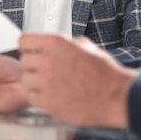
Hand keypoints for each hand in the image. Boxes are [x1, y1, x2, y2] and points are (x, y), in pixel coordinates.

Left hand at [19, 33, 135, 127]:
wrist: (116, 96)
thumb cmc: (105, 73)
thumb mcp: (86, 46)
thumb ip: (65, 43)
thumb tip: (55, 44)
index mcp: (56, 43)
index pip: (24, 40)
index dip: (29, 47)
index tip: (32, 52)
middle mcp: (48, 60)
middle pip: (24, 60)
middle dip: (33, 66)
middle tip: (46, 71)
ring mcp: (46, 81)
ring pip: (25, 80)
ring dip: (34, 82)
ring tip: (50, 85)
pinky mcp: (47, 101)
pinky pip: (30, 96)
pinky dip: (38, 97)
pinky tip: (51, 95)